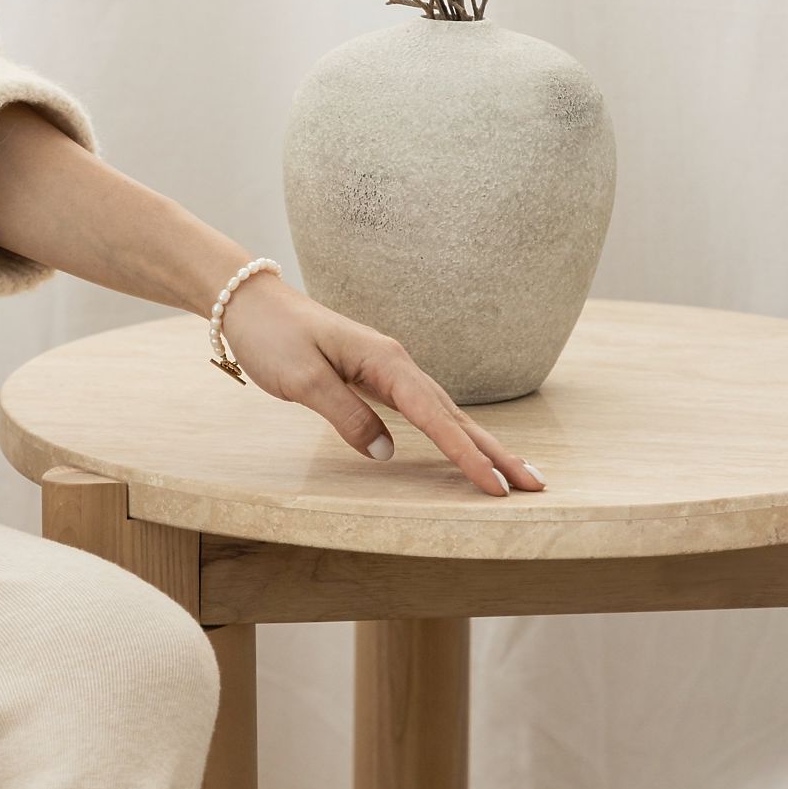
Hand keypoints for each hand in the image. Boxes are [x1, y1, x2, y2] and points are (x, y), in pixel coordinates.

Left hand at [219, 272, 545, 496]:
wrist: (251, 302)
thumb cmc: (273, 336)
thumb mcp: (303, 379)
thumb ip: (347, 415)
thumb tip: (387, 452)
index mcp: (385, 361)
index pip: (436, 416)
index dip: (467, 454)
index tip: (498, 486)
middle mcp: (395, 362)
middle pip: (455, 414)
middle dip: (496, 451)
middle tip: (536, 483)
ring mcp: (387, 368)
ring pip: (444, 411)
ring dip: (480, 443)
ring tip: (515, 471)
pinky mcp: (374, 375)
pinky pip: (423, 409)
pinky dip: (449, 430)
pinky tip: (462, 444)